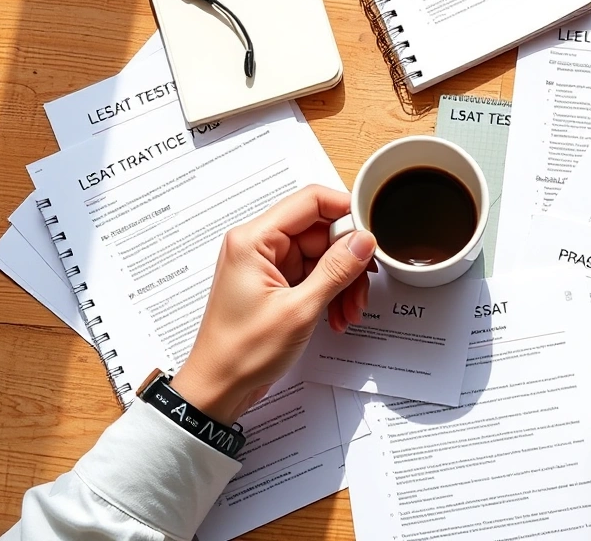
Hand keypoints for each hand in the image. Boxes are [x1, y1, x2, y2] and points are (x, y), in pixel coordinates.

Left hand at [170, 185, 376, 424]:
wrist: (218, 388)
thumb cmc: (241, 353)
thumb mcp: (300, 310)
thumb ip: (336, 270)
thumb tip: (363, 241)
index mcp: (254, 240)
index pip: (310, 201)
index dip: (346, 211)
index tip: (372, 231)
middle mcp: (258, 246)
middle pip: (320, 231)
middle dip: (348, 260)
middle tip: (364, 286)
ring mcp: (267, 266)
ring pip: (322, 256)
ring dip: (342, 282)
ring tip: (349, 311)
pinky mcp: (275, 284)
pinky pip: (313, 275)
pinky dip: (331, 293)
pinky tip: (337, 316)